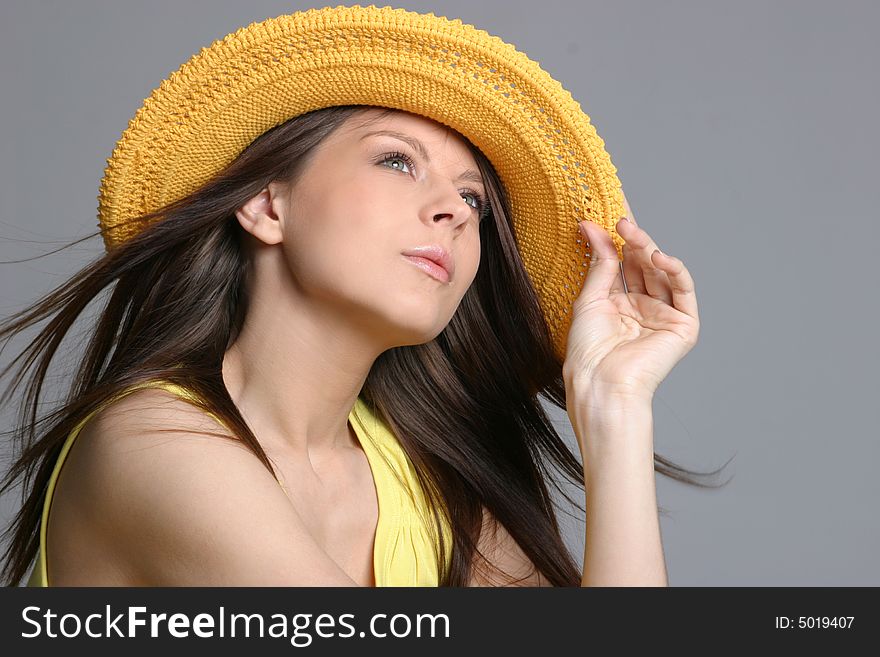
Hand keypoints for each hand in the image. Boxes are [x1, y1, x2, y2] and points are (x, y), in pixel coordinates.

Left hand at [562, 192, 699, 401]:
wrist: (601, 383)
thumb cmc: (589, 350)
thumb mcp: (590, 299)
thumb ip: (599, 264)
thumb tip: (592, 228)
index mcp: (618, 304)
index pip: (622, 263)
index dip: (618, 240)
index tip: (608, 212)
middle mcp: (642, 308)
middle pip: (641, 265)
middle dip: (632, 241)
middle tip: (620, 220)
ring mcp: (663, 315)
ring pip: (660, 272)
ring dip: (647, 248)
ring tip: (630, 231)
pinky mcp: (683, 325)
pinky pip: (683, 290)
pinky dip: (674, 270)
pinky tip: (658, 256)